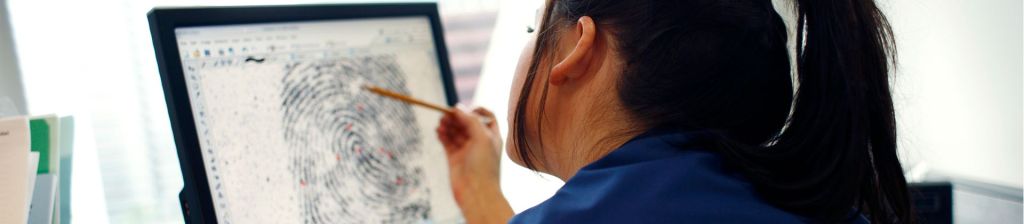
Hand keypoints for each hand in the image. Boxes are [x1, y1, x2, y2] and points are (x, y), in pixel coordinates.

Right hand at [436, 105, 512, 222]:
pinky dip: (442, 134)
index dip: (476, 110)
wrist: (476, 193)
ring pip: (456, 131)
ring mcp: (466, 150)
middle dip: (457, 117)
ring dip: (448, 125)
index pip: (486, 116)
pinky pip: (447, 141)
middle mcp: (479, 142)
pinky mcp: (454, 158)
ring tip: (441, 122)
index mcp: (491, 136)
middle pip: (467, 122)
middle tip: (447, 114)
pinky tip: (438, 131)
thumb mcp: (482, 138)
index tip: (466, 110)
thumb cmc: (484, 167)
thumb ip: (471, 120)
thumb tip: (458, 108)